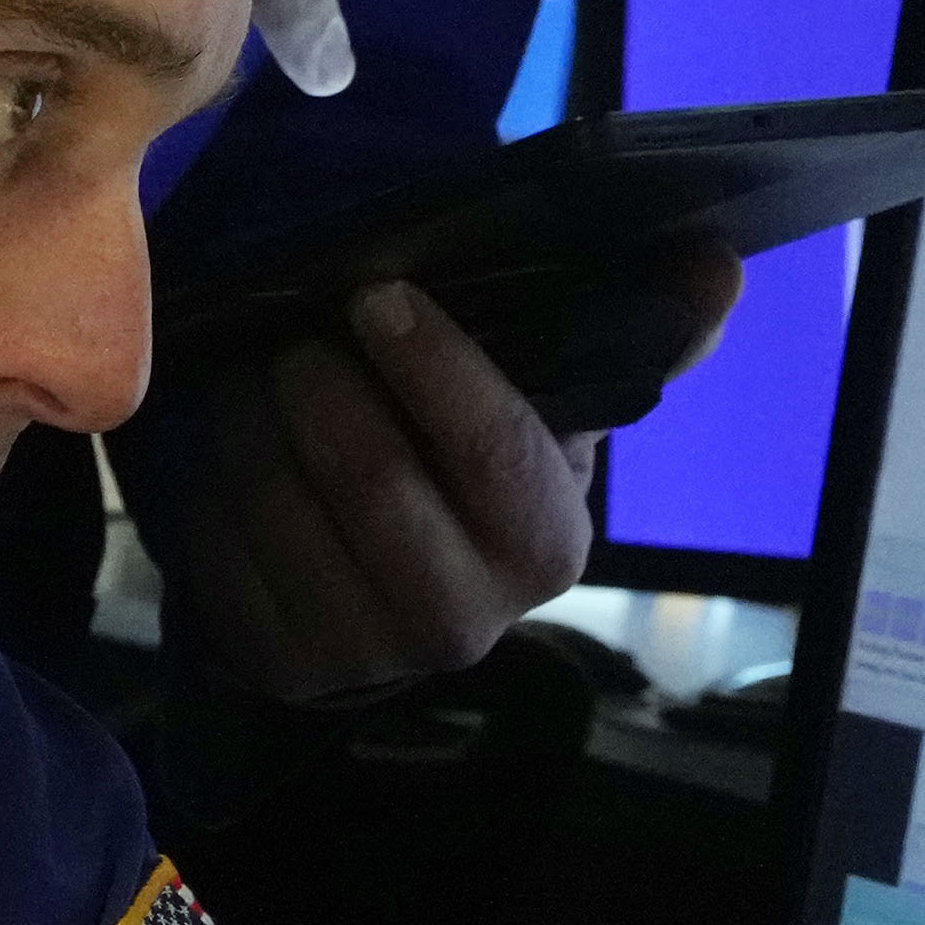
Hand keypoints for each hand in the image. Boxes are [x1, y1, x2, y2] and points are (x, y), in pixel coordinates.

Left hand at [130, 251, 741, 697]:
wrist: (398, 596)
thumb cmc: (480, 472)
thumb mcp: (557, 410)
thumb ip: (642, 334)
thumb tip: (722, 261)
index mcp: (546, 546)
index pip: (490, 448)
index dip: (430, 364)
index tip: (376, 293)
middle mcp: (462, 620)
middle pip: (369, 480)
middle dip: (317, 386)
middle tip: (291, 328)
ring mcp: (361, 654)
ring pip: (276, 505)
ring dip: (245, 417)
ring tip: (245, 365)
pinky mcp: (276, 663)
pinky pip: (213, 546)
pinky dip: (202, 474)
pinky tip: (218, 433)